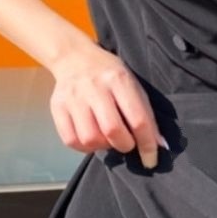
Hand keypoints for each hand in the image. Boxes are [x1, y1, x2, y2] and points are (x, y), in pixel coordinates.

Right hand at [48, 44, 165, 168]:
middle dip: (124, 145)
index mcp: (119, 79)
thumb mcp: (133, 85)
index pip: (138, 119)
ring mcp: (73, 98)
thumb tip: (158, 146)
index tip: (151, 160)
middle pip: (112, 130)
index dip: (147, 145)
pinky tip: (92, 139)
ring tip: (107, 138)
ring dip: (103, 146)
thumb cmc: (110, 74)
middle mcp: (95, 88)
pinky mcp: (57, 107)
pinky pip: (71, 140)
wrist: (75, 57)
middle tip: (126, 143)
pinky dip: (84, 147)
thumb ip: (146, 114)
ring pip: (90, 139)